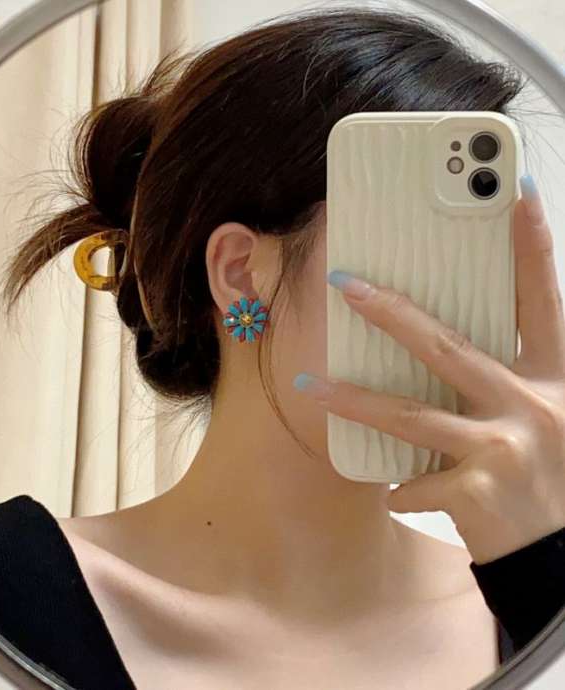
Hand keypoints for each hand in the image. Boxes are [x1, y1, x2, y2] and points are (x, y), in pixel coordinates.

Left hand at [295, 175, 564, 564]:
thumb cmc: (551, 474)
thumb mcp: (547, 416)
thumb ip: (506, 379)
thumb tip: (439, 343)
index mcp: (555, 377)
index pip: (540, 299)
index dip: (529, 246)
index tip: (509, 192)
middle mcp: (531, 404)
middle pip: (447, 345)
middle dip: (391, 312)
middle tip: (344, 283)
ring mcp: (503, 448)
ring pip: (410, 414)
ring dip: (352, 400)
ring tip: (305, 384)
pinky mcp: (476, 493)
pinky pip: (415, 482)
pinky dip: (400, 487)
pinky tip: (392, 492)